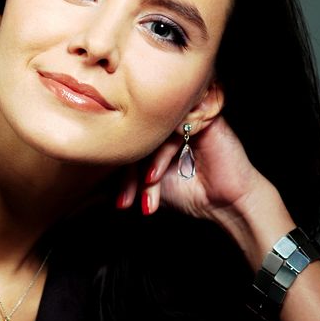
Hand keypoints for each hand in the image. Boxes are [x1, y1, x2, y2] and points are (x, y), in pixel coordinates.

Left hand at [117, 115, 264, 221]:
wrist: (227, 203)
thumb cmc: (192, 192)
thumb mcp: (151, 185)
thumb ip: (128, 174)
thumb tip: (92, 185)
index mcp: (155, 133)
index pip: (128, 145)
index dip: (121, 175)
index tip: (121, 203)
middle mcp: (168, 122)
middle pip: (136, 137)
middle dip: (129, 173)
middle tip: (128, 200)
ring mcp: (185, 116)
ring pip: (151, 135)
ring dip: (144, 166)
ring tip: (148, 189)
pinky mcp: (203, 116)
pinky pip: (172, 130)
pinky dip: (160, 155)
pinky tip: (156, 176)